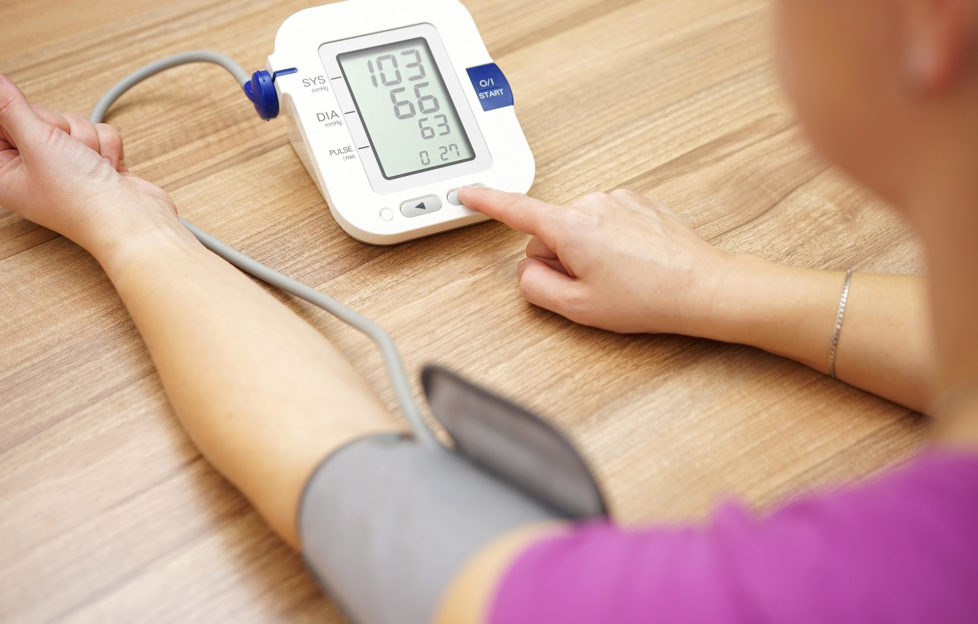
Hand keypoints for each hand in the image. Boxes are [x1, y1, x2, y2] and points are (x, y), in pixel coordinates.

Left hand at [0, 74, 177, 256]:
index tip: (34, 129)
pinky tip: (106, 168)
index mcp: (4, 171)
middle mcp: (32, 168)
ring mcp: (66, 166)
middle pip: (38, 116)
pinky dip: (107, 147)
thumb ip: (11, 107)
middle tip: (64, 152)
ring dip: (87, 139)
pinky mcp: (94, 162)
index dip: (17, 117)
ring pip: (72, 122)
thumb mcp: (38, 143)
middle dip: (60, 129)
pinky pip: (98, 132)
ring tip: (89, 164)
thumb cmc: (82, 200)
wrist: (132, 220)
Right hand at [460, 186, 739, 334]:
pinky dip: (610, 242)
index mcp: (570, 227)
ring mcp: (617, 200)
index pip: (515, 210)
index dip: (486, 202)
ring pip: (579, 227)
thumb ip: (536, 288)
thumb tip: (526, 270)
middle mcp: (591, 203)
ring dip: (587, 251)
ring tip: (619, 277)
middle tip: (591, 286)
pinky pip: (605, 222)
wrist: (702, 287)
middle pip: (550, 230)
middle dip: (560, 258)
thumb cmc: (648, 298)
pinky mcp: (637, 202)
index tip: (466, 192)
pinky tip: (633, 263)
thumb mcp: (578, 308)